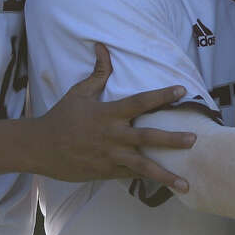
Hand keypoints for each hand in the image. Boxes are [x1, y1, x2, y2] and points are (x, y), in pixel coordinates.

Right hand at [34, 44, 195, 189]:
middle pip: (147, 137)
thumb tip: (103, 47)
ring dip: (165, 175)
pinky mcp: (106, 172)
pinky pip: (131, 176)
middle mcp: (113, 136)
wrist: (40, 147)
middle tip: (194, 140)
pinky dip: (147, 181)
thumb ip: (98, 72)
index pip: (140, 102)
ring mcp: (110, 156)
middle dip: (172, 140)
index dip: (162, 96)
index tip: (182, 91)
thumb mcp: (80, 92)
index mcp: (109, 114)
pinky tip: (166, 187)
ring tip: (186, 183)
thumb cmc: (62, 116)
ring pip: (142, 166)